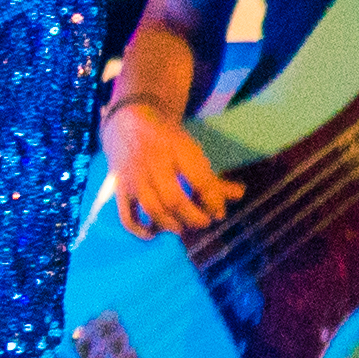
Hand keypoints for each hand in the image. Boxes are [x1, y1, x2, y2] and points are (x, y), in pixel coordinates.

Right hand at [101, 98, 237, 233]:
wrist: (127, 123)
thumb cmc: (166, 141)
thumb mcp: (189, 149)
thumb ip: (211, 175)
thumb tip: (239, 194)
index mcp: (175, 146)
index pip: (198, 178)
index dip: (212, 200)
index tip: (219, 212)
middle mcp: (152, 160)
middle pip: (174, 198)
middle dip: (193, 216)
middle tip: (204, 222)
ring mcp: (133, 176)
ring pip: (152, 208)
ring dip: (171, 224)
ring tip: (183, 226)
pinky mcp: (119, 188)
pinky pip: (126, 214)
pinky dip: (139, 229)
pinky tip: (153, 234)